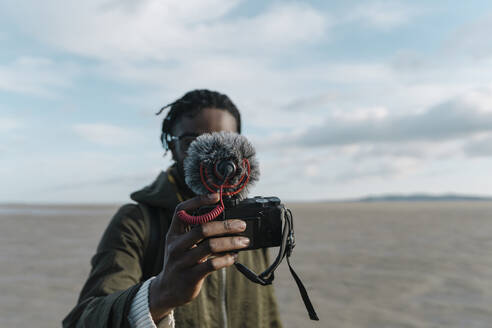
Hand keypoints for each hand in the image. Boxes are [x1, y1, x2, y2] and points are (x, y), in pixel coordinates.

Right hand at [149, 193, 248, 321]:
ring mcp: (182, 261)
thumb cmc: (180, 262)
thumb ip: (196, 233)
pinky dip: (226, 259)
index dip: (198, 201)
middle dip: (226, 225)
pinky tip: (234, 257)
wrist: (167, 290)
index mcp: (173, 233)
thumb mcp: (181, 245)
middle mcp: (176, 245)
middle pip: (202, 228)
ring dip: (231, 242)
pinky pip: (212, 264)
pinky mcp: (190, 277)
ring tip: (244, 241)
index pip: (181, 211)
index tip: (216, 197)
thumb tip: (225, 223)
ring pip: (210, 246)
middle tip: (241, 225)